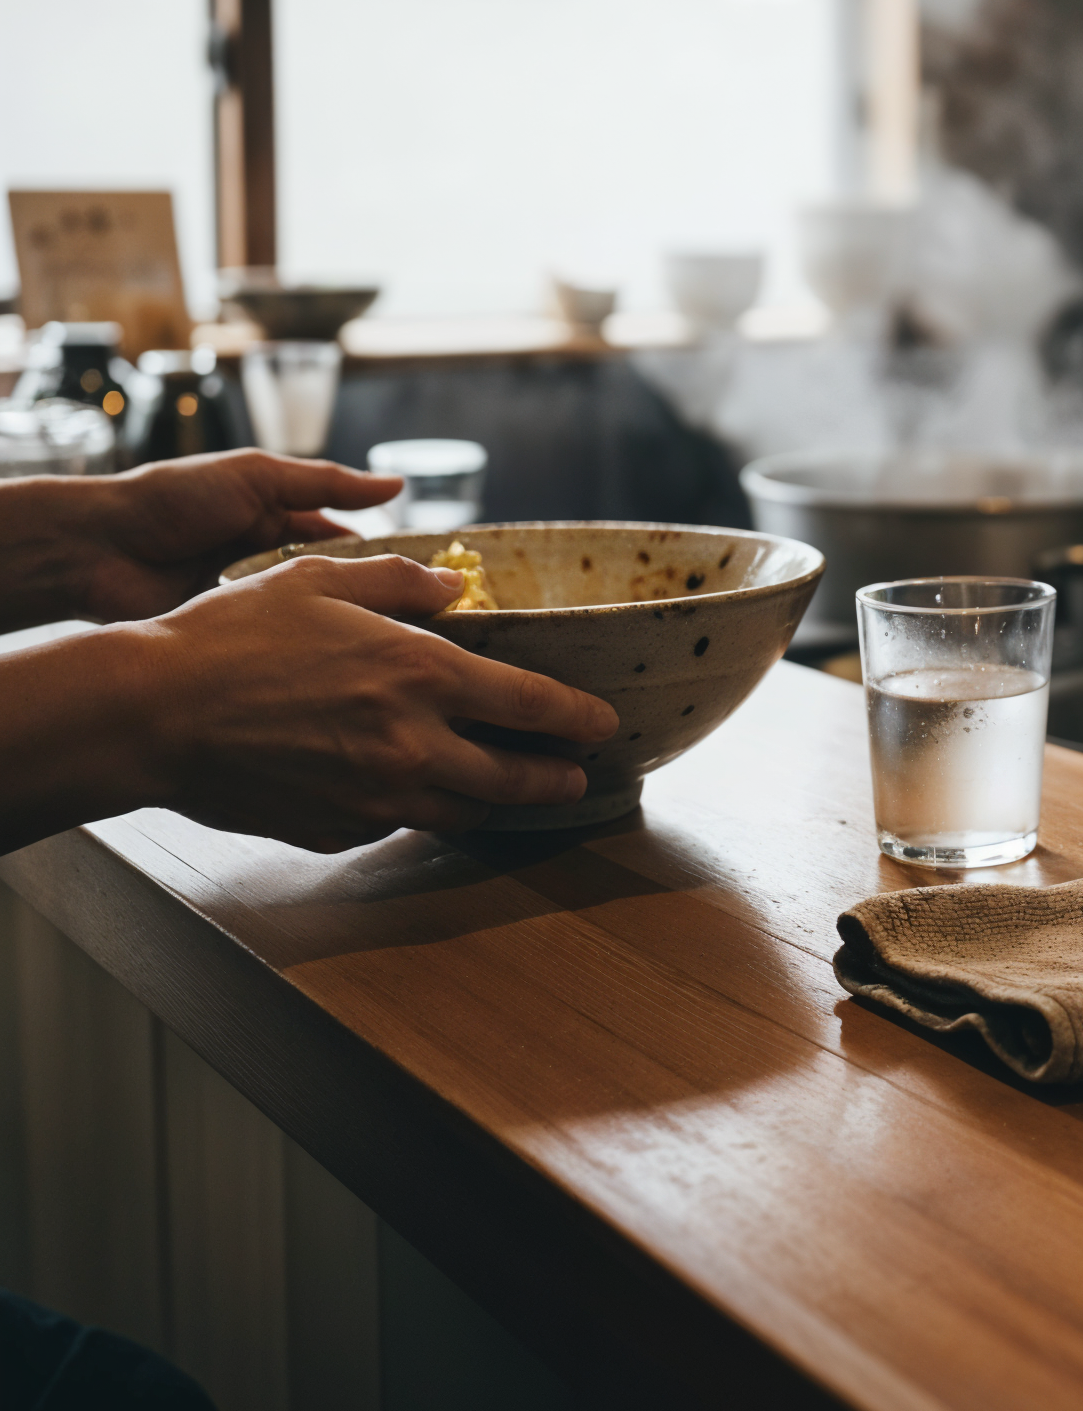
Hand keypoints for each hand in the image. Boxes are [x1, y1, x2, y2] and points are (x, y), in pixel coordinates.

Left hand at [72, 450, 403, 621]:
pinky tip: (336, 665)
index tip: (433, 582)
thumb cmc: (171, 499)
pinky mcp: (228, 637)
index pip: (350, 542)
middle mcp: (272, 564)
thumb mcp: (256, 476)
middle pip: (337, 586)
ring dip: (340, 629)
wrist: (95, 548)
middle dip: (373, 601)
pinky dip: (299, 652)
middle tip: (422, 624)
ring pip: (312, 620)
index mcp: (281, 520)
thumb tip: (396, 485)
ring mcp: (251, 605)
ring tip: (388, 648)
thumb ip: (324, 482)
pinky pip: (274, 646)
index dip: (389, 559)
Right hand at [117, 553, 616, 850]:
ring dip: (496, 802)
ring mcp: (375, 798)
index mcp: (423, 676)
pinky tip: (419, 793)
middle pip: (515, 778)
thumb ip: (402, 582)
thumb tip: (456, 587)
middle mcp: (413, 746)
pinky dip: (417, 809)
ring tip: (515, 791)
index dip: (578, 718)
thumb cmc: (233, 636)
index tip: (602, 723)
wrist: (151, 714)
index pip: (534, 706)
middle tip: (576, 776)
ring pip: (463, 811)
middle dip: (556, 779)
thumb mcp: (323, 579)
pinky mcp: (335, 831)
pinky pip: (395, 824)